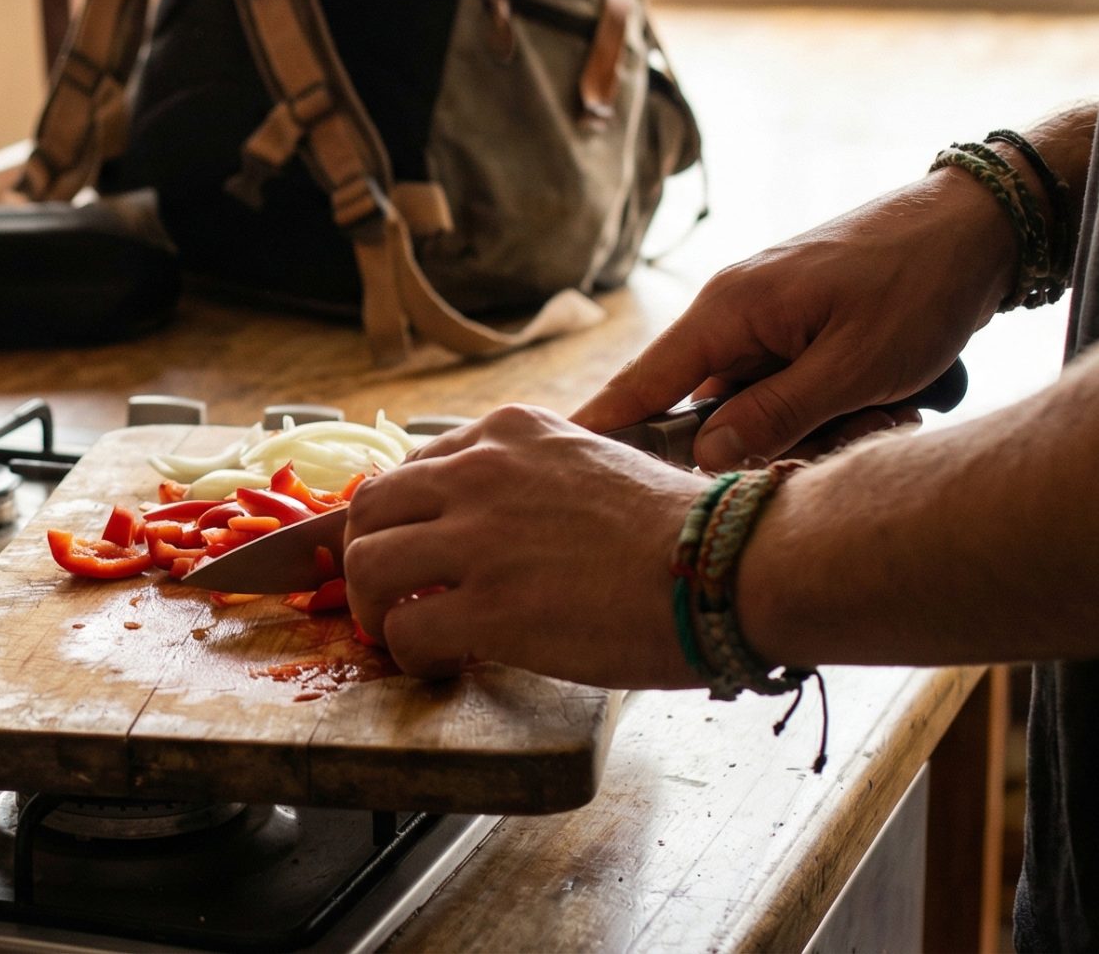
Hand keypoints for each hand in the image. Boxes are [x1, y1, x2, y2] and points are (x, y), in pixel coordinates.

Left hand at [344, 405, 707, 688]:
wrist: (732, 564)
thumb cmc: (681, 530)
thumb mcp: (591, 465)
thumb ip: (530, 480)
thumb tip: (495, 525)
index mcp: (509, 433)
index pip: (410, 469)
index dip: (403, 523)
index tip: (415, 556)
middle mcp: (482, 471)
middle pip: (369, 511)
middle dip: (370, 561)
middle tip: (393, 599)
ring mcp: (480, 538)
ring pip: (366, 566)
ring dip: (376, 609)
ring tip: (407, 634)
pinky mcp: (490, 606)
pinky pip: (405, 632)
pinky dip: (411, 656)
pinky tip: (446, 664)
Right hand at [571, 168, 1013, 469]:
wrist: (979, 225)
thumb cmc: (919, 285)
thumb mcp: (855, 368)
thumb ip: (774, 416)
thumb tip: (704, 457)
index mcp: (729, 309)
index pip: (643, 381)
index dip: (602, 428)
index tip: (556, 465)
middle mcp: (733, 310)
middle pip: (702, 406)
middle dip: (747, 446)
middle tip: (814, 452)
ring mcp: (765, 316)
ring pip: (750, 402)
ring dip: (799, 428)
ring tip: (874, 415)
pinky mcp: (797, 324)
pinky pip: (782, 385)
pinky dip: (819, 408)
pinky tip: (876, 406)